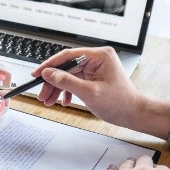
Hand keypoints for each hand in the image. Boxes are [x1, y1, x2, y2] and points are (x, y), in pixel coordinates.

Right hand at [32, 47, 169, 139]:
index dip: (50, 65)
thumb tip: (48, 73)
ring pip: (68, 75)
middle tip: (42, 94)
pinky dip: (66, 91)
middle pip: (66, 66)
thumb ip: (67, 82)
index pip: (68, 56)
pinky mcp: (93, 76)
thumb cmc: (119, 103)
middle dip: (52, 82)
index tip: (37, 74)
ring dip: (57, 88)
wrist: (133, 114)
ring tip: (48, 101)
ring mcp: (95, 67)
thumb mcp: (89, 93)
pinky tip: (63, 101)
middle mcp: (97, 58)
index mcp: (100, 56)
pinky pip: (74, 80)